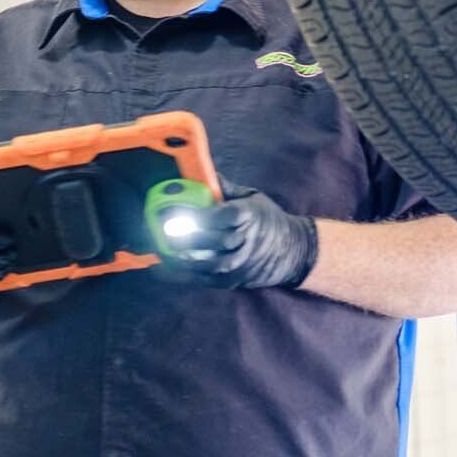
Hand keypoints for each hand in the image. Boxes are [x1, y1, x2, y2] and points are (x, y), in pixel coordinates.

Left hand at [166, 175, 318, 289]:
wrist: (293, 252)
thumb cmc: (268, 220)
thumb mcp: (253, 198)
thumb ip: (227, 190)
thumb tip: (205, 175)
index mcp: (251, 216)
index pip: (225, 215)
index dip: (202, 214)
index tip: (181, 209)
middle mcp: (247, 241)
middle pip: (215, 240)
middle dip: (188, 235)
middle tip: (165, 228)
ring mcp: (240, 263)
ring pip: (209, 262)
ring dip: (183, 257)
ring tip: (163, 249)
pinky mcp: (233, 281)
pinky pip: (206, 279)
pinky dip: (184, 274)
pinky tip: (166, 266)